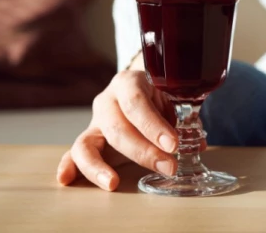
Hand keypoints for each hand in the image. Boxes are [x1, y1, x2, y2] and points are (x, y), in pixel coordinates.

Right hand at [56, 69, 178, 190]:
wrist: (141, 86)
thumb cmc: (159, 92)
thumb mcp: (172, 95)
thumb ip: (185, 116)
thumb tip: (199, 143)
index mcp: (129, 83)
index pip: (137, 103)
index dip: (153, 125)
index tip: (173, 144)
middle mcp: (107, 101)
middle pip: (117, 128)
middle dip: (143, 151)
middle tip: (168, 166)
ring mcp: (94, 121)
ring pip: (86, 143)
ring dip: (99, 166)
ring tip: (113, 183)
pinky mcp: (88, 139)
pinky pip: (73, 153)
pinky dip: (68, 166)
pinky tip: (67, 179)